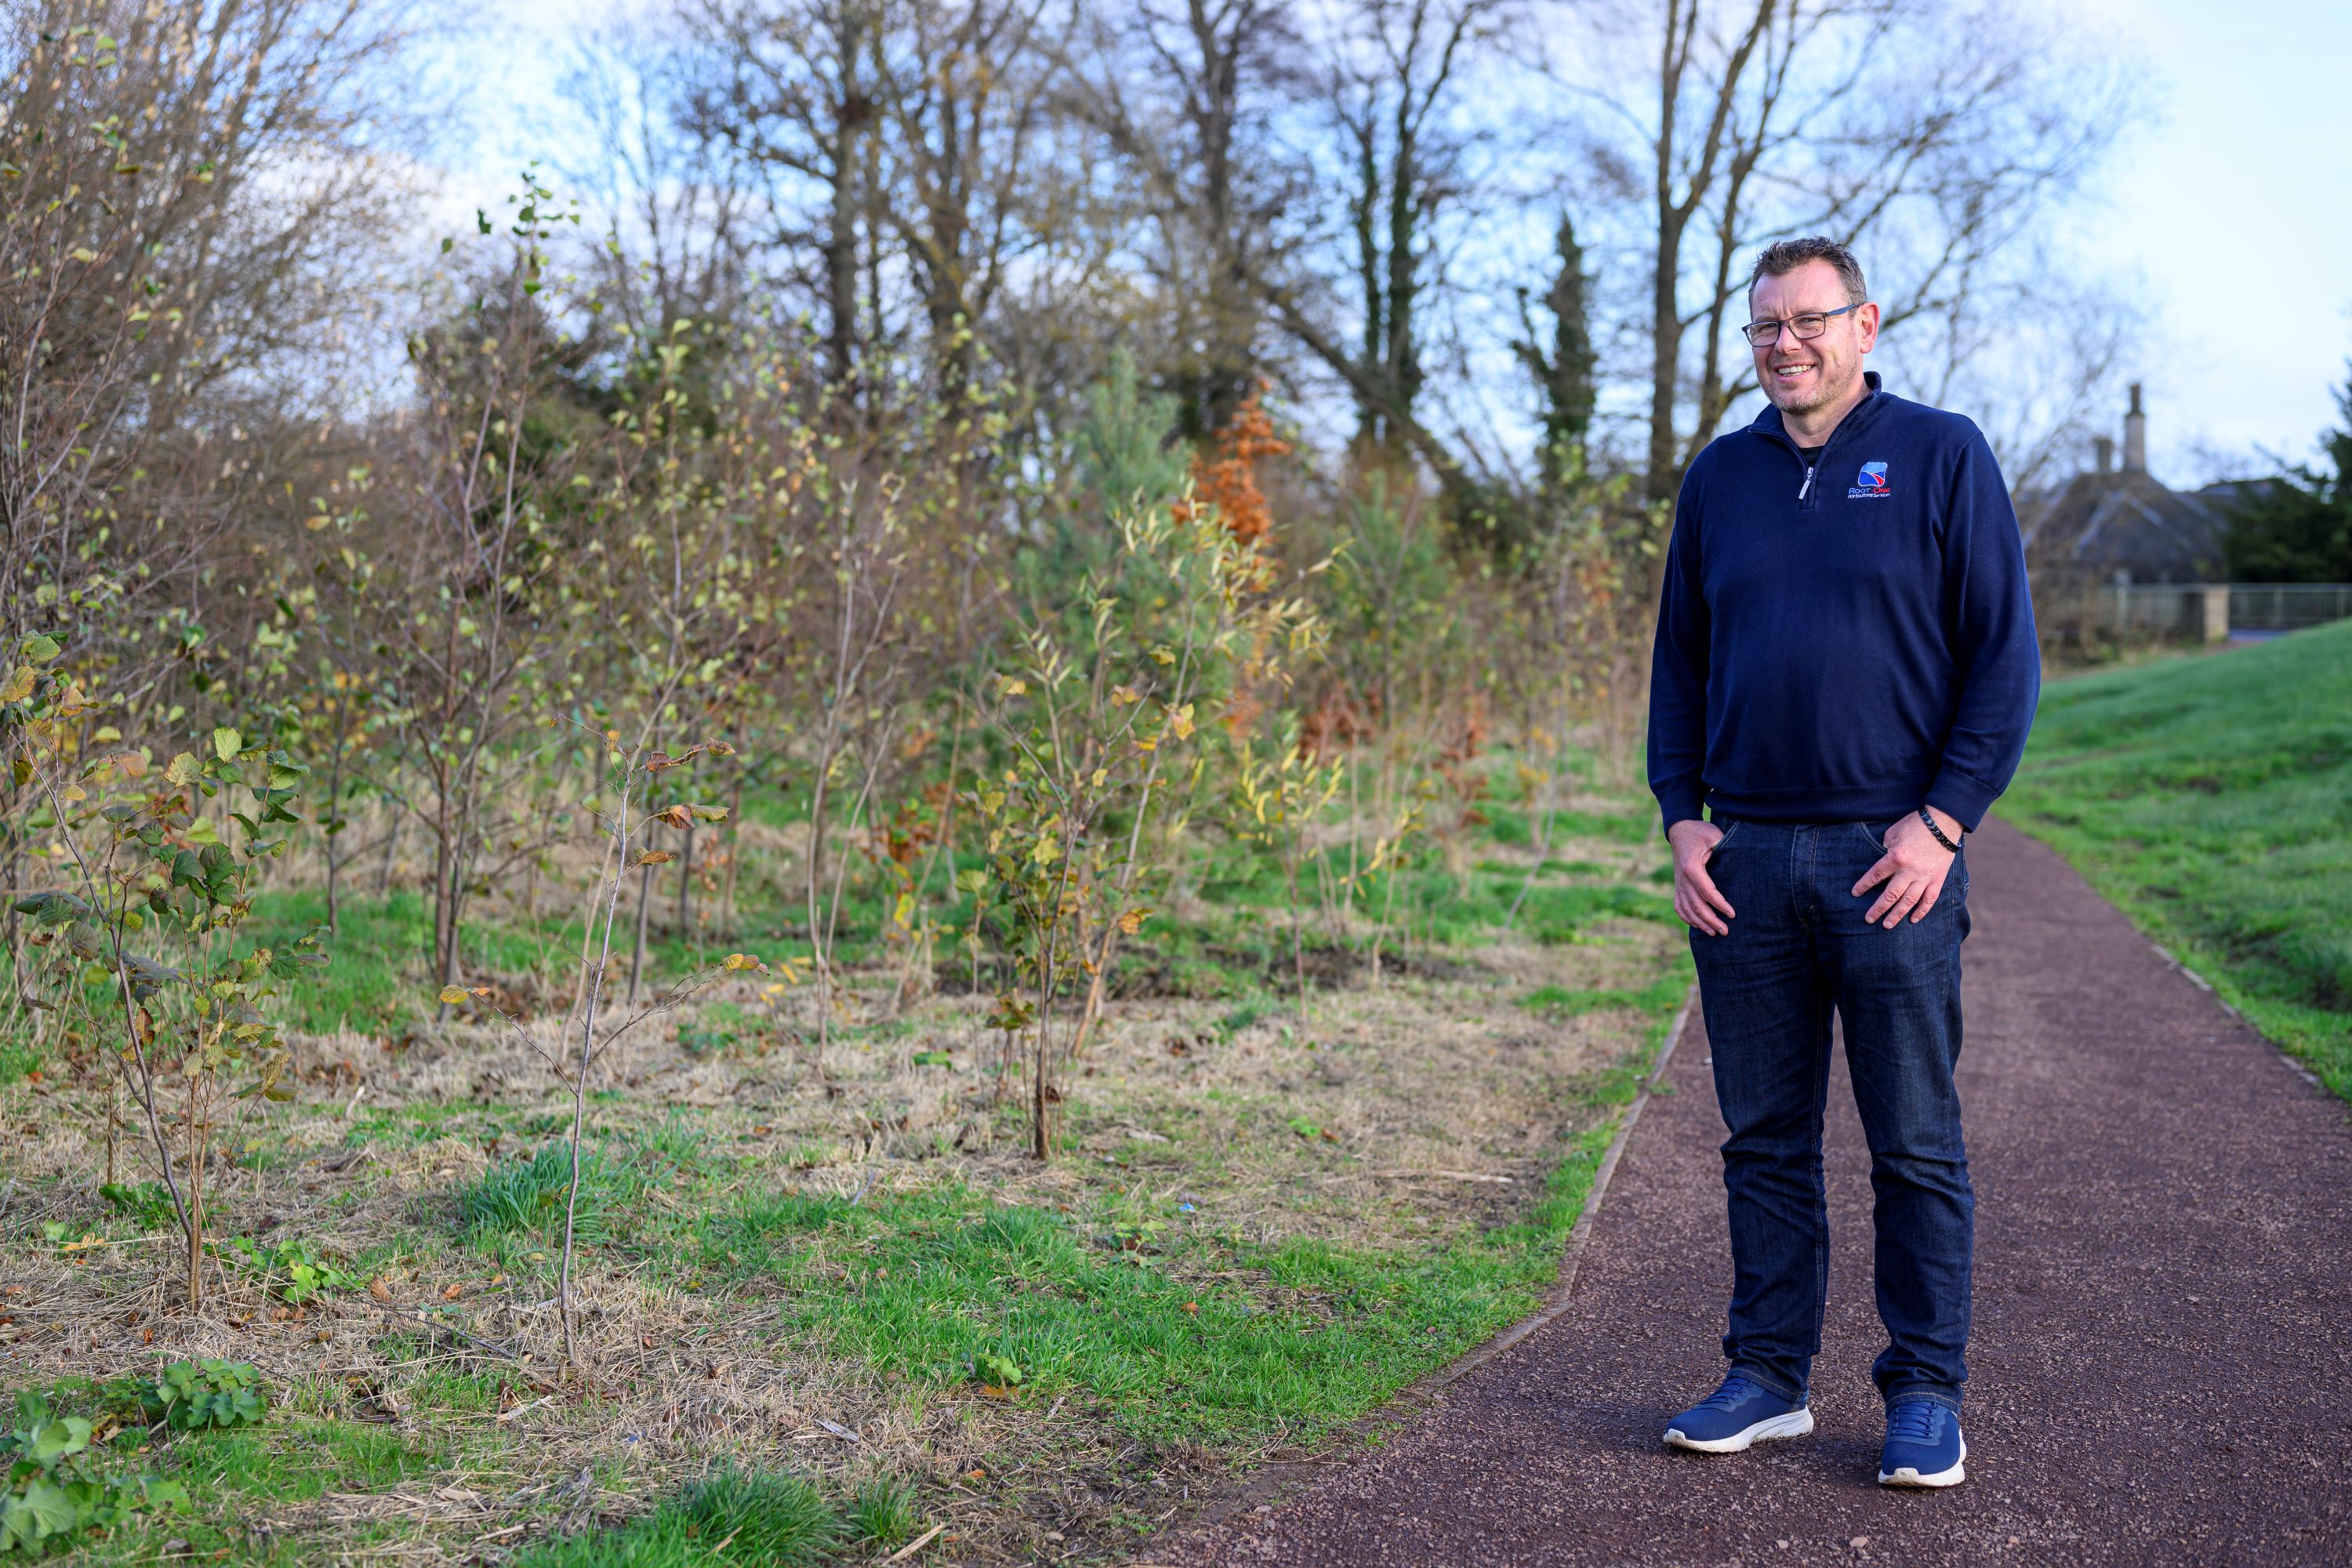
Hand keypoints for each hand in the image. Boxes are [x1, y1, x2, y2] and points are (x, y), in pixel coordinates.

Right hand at [1669, 818, 1735, 935]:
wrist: (1680, 830)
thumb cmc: (1700, 832)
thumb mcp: (1714, 835)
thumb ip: (1725, 848)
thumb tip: (1741, 861)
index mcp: (1691, 868)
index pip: (1707, 892)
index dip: (1720, 905)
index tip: (1733, 914)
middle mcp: (1682, 879)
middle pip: (1696, 905)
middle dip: (1711, 920)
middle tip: (1726, 931)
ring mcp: (1678, 883)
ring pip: (1687, 909)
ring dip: (1700, 923)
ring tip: (1714, 933)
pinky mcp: (1678, 885)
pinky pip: (1679, 906)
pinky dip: (1687, 918)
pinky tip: (1698, 925)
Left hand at [1852, 808, 1960, 927]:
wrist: (1943, 822)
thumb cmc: (1915, 824)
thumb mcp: (1893, 833)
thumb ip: (1886, 849)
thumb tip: (1884, 863)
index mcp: (1895, 858)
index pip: (1875, 876)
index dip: (1864, 886)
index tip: (1855, 894)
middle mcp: (1909, 871)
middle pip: (1890, 895)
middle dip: (1878, 909)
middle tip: (1869, 919)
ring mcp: (1925, 877)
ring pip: (1909, 901)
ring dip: (1897, 915)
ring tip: (1887, 925)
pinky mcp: (1938, 879)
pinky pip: (1929, 899)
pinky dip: (1922, 911)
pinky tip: (1913, 920)